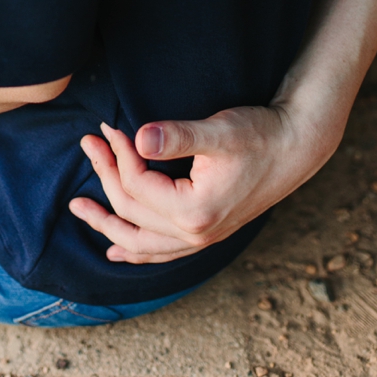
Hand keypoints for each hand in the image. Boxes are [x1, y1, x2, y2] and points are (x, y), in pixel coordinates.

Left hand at [67, 105, 317, 263]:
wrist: (297, 146)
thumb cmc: (260, 134)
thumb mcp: (219, 131)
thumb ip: (177, 136)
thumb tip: (139, 138)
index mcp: (196, 212)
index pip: (136, 184)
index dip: (117, 153)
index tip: (108, 126)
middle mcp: (196, 234)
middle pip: (131, 209)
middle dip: (104, 174)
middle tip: (87, 142)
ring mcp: (201, 238)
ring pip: (140, 241)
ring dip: (107, 223)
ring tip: (78, 209)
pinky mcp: (206, 233)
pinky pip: (161, 251)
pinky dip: (136, 250)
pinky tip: (116, 251)